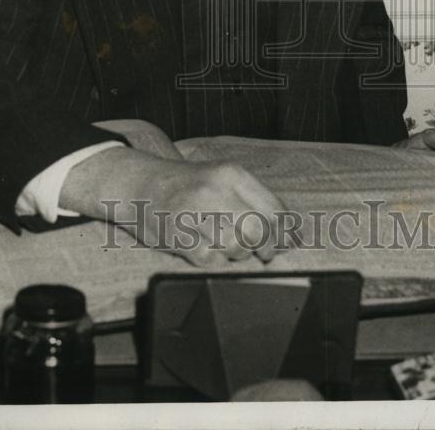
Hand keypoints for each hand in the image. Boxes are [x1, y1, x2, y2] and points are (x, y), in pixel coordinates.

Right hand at [59, 146, 287, 267]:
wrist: (140, 184)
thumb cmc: (188, 185)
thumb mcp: (223, 179)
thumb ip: (256, 201)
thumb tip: (294, 234)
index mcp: (231, 174)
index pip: (274, 209)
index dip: (285, 232)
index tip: (287, 243)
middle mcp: (214, 190)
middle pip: (258, 231)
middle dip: (264, 248)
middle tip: (260, 252)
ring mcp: (193, 213)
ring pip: (236, 248)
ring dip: (236, 254)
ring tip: (226, 244)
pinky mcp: (177, 235)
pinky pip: (211, 260)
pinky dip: (214, 260)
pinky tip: (206, 247)